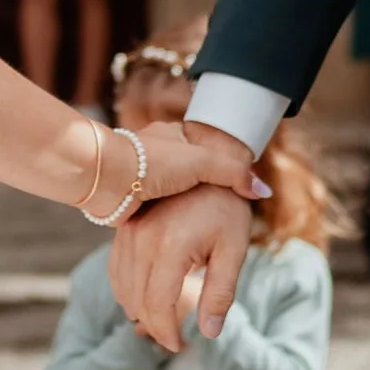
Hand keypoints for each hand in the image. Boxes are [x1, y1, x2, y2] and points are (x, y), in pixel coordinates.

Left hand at [112, 117, 259, 212]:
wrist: (106, 178)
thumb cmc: (151, 163)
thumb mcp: (202, 162)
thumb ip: (234, 174)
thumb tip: (263, 191)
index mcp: (172, 136)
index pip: (205, 151)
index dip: (221, 167)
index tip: (235, 187)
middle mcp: (156, 154)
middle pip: (188, 175)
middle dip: (202, 191)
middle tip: (222, 209)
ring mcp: (142, 178)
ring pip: (171, 196)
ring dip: (182, 208)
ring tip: (201, 225)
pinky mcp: (132, 203)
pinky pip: (156, 214)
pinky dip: (166, 222)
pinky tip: (177, 233)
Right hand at [112, 121, 259, 345]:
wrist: (209, 162)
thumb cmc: (227, 208)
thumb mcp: (234, 250)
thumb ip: (220, 293)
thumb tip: (210, 334)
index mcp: (171, 247)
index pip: (158, 306)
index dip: (167, 333)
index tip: (180, 346)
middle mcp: (142, 240)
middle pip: (138, 301)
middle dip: (154, 327)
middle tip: (174, 340)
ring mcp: (129, 233)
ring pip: (123, 287)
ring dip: (139, 311)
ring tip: (161, 324)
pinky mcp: (124, 229)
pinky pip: (117, 270)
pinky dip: (127, 291)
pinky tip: (143, 301)